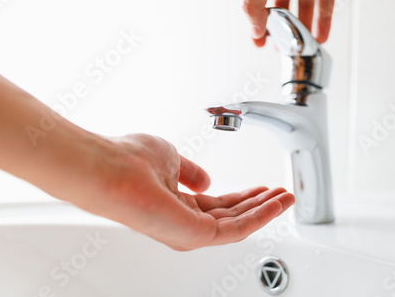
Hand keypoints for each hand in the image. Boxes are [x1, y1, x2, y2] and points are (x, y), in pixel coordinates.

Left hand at [0, 57, 293, 251]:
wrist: (108, 169)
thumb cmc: (129, 160)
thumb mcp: (171, 159)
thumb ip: (191, 172)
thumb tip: (207, 181)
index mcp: (177, 203)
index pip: (218, 204)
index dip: (243, 195)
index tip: (263, 186)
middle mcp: (183, 221)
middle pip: (232, 215)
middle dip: (260, 204)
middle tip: (282, 194)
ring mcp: (188, 231)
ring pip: (238, 225)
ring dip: (265, 210)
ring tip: (286, 197)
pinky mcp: (194, 235)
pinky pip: (236, 229)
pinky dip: (259, 216)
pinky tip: (274, 204)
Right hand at [243, 0, 341, 45]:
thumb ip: (252, 2)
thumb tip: (254, 29)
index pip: (255, 0)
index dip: (256, 22)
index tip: (259, 41)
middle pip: (281, 3)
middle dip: (282, 26)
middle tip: (283, 45)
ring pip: (305, 2)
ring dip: (305, 25)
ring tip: (303, 45)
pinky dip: (325, 17)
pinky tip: (321, 35)